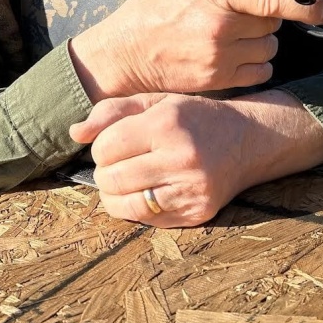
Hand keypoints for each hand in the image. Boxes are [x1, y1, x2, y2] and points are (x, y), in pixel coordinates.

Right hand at [68, 0, 322, 100]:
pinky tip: (233, 57)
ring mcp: (220, 58)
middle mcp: (222, 28)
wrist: (121, 57)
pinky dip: (254, 66)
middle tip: (242, 17)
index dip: (306, 6)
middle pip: (273, 27)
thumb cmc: (145, 14)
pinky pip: (258, 73)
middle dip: (265, 21)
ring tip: (234, 38)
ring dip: (261, 45)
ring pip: (269, 52)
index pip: (272, 0)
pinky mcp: (217, 81)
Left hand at [69, 89, 322, 226]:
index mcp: (168, 123)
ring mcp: (191, 189)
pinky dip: (137, 208)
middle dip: (104, 173)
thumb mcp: (157, 102)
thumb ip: (112, 112)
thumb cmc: (194, 117)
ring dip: (114, 195)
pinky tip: (146, 192)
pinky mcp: (198, 212)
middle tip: (115, 165)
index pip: (106, 147)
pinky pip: (148, 220)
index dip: (100, 147)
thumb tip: (74, 133)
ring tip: (123, 181)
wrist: (248, 139)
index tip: (112, 144)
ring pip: (125, 205)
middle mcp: (181, 157)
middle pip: (112, 178)